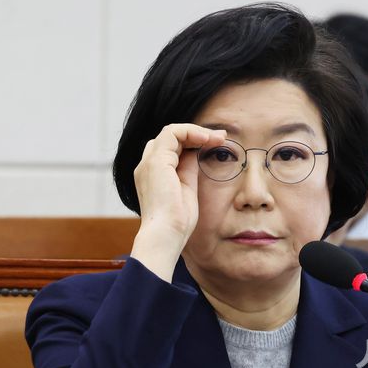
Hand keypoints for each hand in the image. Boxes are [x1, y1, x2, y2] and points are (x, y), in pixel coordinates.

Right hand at [130, 124, 225, 280]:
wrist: (166, 235)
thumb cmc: (177, 223)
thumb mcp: (187, 188)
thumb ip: (188, 169)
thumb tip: (197, 152)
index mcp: (153, 175)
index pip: (171, 148)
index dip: (193, 142)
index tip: (216, 144)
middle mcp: (147, 166)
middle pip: (170, 138)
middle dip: (196, 134)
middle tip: (220, 138)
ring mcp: (149, 162)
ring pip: (171, 132)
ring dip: (197, 132)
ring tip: (216, 138)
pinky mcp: (156, 161)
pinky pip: (173, 133)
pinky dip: (191, 132)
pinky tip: (207, 139)